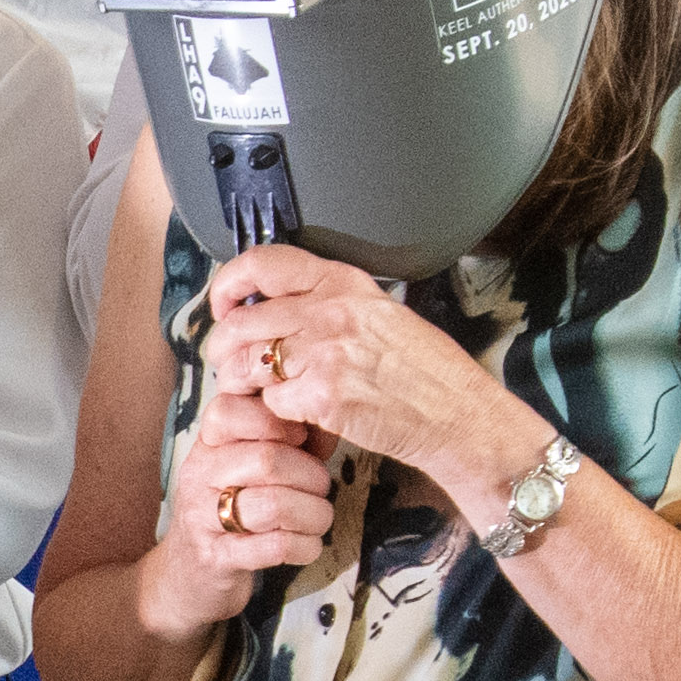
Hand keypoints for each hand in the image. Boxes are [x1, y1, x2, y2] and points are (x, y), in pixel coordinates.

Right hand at [128, 376, 338, 644]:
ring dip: (314, 514)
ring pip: (275, 505)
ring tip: (318, 519)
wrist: (188, 574)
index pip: (228, 410)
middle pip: (267, 459)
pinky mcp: (216, 559)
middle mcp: (197, 476)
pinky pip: (276, 546)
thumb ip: (279, 437)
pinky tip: (307, 546)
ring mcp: (202, 519)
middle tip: (320, 488)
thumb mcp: (244, 463)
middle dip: (311, 476)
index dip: (279, 421)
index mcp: (206, 445)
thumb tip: (328, 418)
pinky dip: (305, 547)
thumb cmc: (230, 509)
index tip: (300, 440)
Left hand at [197, 247, 530, 512]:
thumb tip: (277, 306)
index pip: (264, 263)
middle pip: (240, 322)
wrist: (457, 414)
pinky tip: (296, 417)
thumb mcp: (381, 313)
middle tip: (230, 364)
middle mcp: (331, 310)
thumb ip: (330, 303)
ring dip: (241, 385)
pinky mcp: (322, 396)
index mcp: (344, 283)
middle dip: (223, 348)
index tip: (224, 305)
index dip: (229, 284)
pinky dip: (276, 415)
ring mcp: (325, 352)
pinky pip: (270, 403)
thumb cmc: (424, 371)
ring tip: (259, 393)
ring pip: (245, 363)